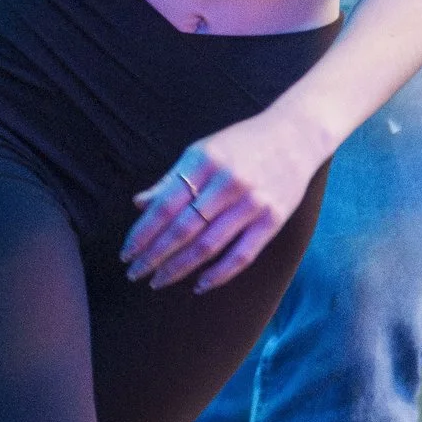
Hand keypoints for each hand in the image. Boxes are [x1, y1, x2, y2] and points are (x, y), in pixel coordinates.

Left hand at [122, 105, 329, 295]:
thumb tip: (139, 205)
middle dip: (154, 256)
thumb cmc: (243, 144)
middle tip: (135, 274)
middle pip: (183, 229)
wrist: (295, 135)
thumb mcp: (203, 150)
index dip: (143, 233)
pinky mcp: (272, 220)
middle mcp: (227, 183)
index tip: (126, 253)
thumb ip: (172, 179)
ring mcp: (252, 203)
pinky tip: (199, 285)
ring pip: (208, 246)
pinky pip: (241, 256)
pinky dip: (218, 275)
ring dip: (179, 268)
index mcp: (204, 162)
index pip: (165, 206)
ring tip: (158, 281)